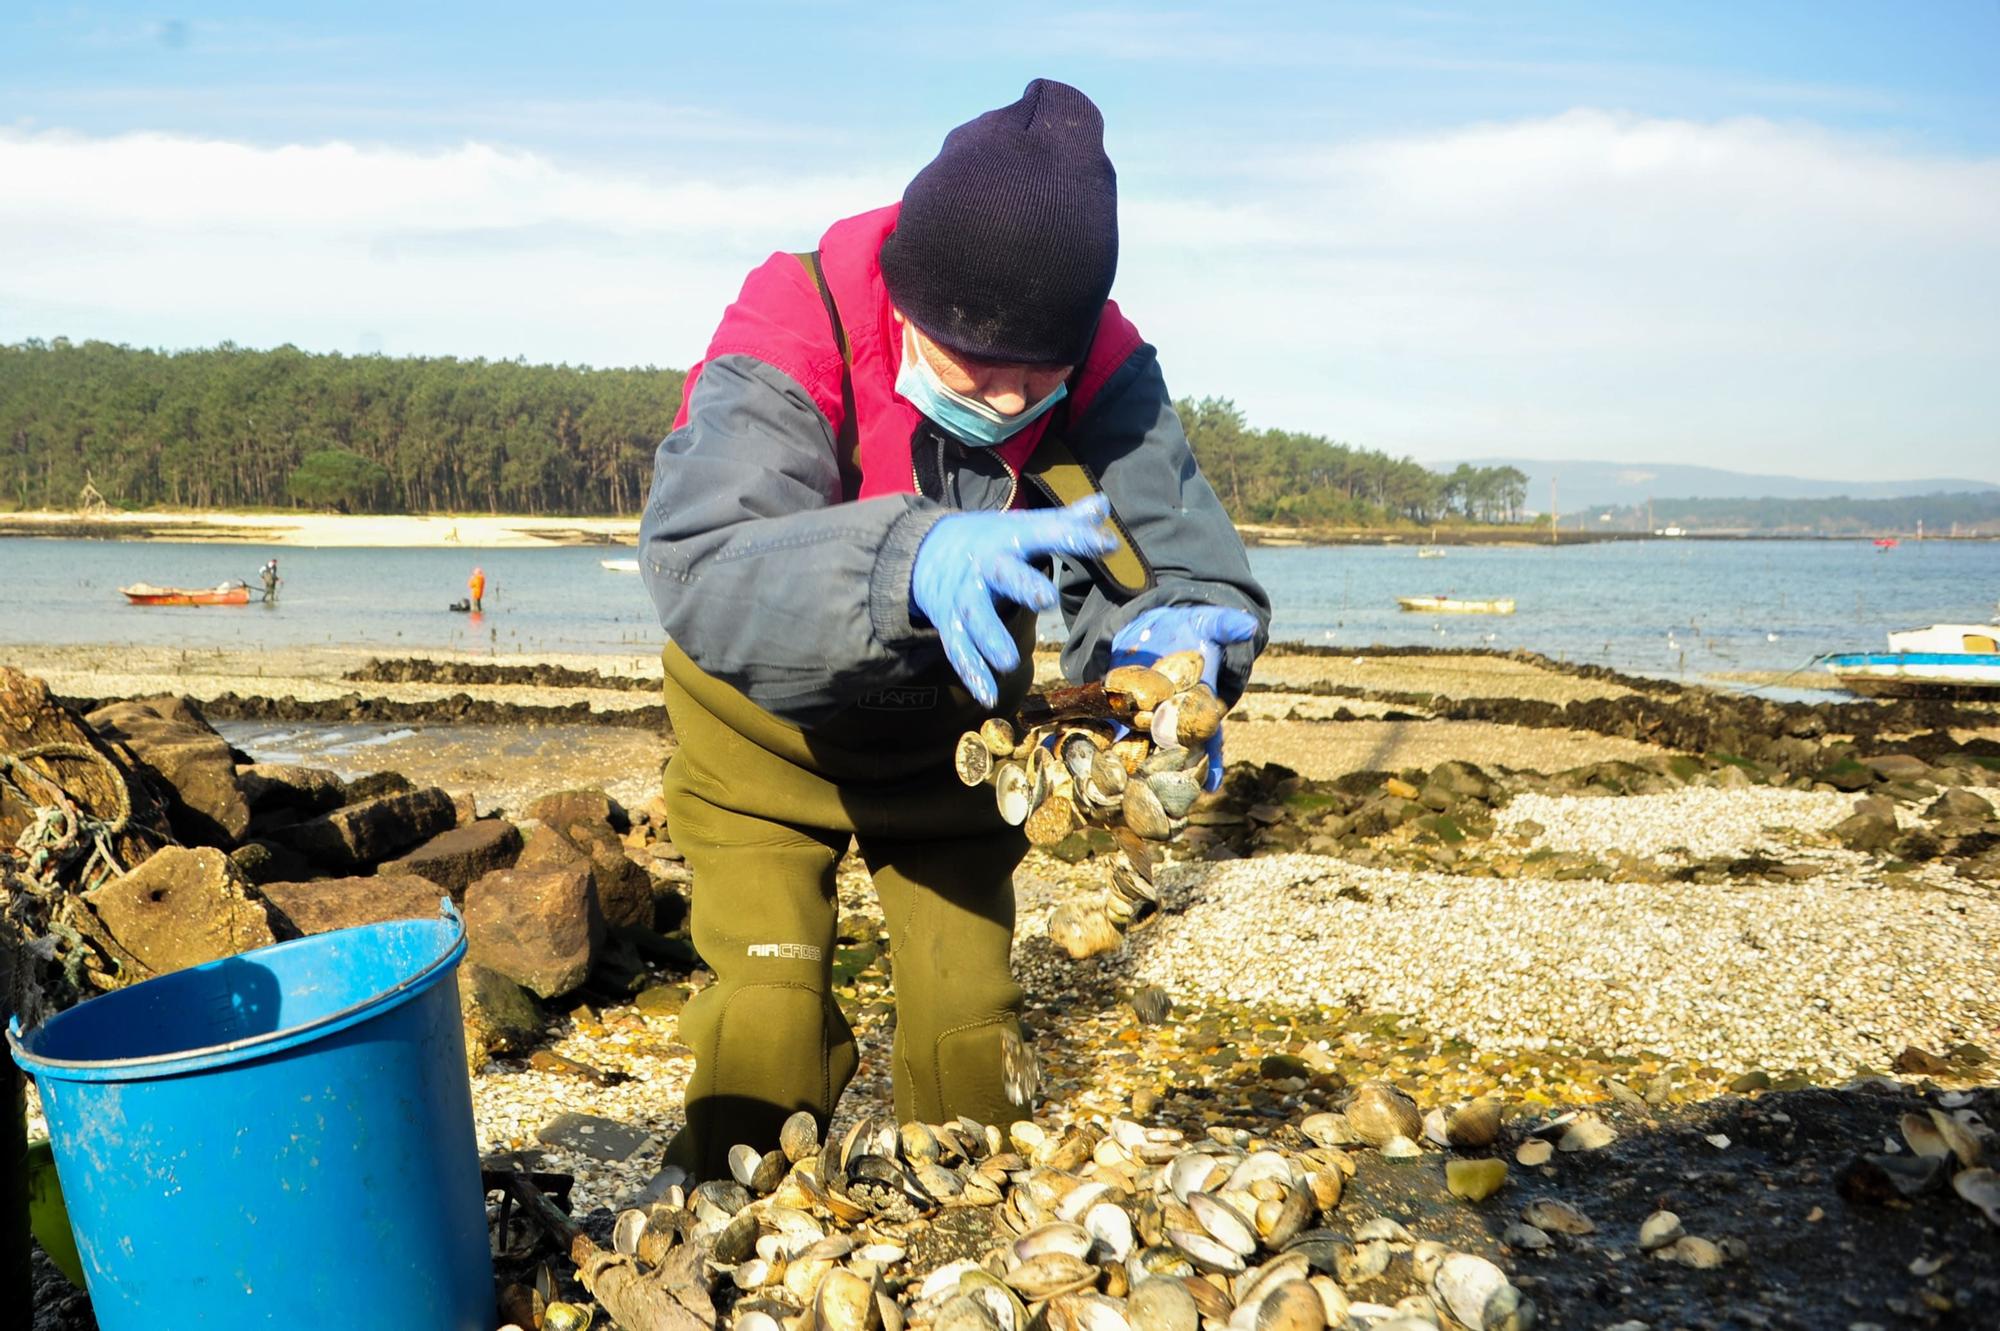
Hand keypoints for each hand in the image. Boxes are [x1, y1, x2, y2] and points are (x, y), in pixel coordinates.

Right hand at [912, 495, 1115, 707]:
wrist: (927, 552)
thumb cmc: (993, 543)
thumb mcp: (1023, 527)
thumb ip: (1065, 522)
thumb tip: (1102, 504)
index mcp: (1010, 539)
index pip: (1046, 533)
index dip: (1076, 537)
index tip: (1108, 544)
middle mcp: (985, 567)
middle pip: (1002, 574)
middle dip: (1021, 585)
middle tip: (1045, 600)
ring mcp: (965, 598)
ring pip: (974, 618)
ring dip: (990, 640)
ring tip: (1010, 662)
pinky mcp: (951, 625)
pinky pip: (959, 650)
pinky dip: (971, 673)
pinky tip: (988, 696)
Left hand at [1111, 604, 1260, 790]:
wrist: (1152, 624)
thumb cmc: (1188, 628)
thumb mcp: (1207, 623)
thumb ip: (1226, 625)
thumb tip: (1248, 625)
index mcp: (1199, 704)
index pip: (1208, 738)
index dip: (1211, 761)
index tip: (1213, 785)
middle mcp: (1173, 719)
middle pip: (1173, 753)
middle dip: (1170, 776)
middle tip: (1167, 808)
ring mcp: (1144, 719)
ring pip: (1142, 751)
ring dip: (1134, 772)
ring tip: (1127, 799)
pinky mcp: (1119, 711)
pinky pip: (1111, 734)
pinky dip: (1103, 750)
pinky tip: (1091, 769)